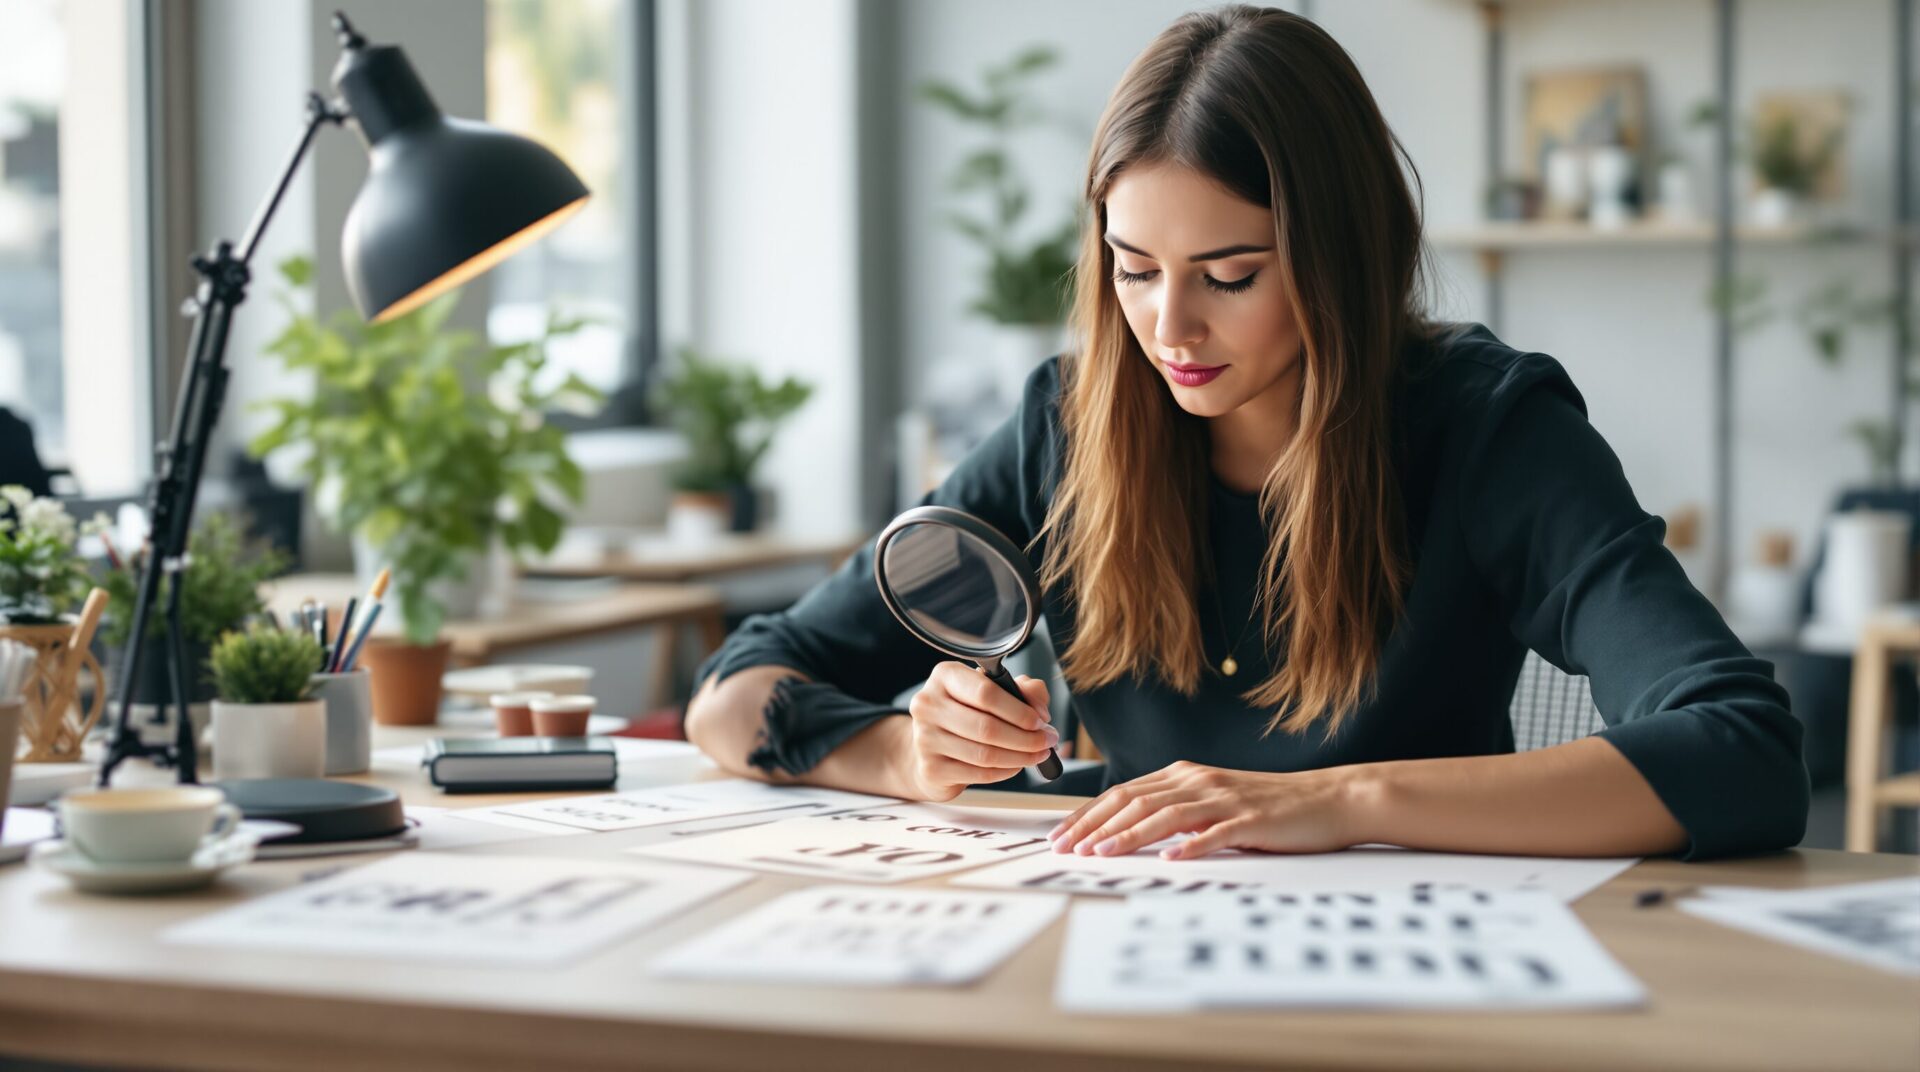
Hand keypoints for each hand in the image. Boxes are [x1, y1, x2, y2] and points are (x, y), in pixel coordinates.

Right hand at [898, 662, 1058, 801]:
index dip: (1020, 710)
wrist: (931, 747)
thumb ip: (1024, 690)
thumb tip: (1039, 709)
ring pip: (985, 753)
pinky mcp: (931, 768)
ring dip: (1021, 756)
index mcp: (945, 676)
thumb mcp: (994, 690)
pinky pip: (980, 773)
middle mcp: (929, 704)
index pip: (986, 693)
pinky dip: (1006, 770)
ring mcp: (926, 738)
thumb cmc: (967, 713)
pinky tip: (1017, 765)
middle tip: (1048, 740)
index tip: (1041, 719)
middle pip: (987, 727)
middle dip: (1027, 737)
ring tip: (1038, 754)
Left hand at [1046, 761, 1364, 858]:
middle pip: (1134, 801)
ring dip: (1129, 835)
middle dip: (1093, 826)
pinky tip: (1170, 859)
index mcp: (1184, 776)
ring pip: (1166, 815)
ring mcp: (1224, 799)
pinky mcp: (1251, 820)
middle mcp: (1198, 782)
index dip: (1088, 814)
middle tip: (1064, 848)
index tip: (1059, 836)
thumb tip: (1128, 832)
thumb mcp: (1213, 803)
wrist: (1328, 799)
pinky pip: (1215, 833)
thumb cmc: (1269, 807)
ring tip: (1100, 854)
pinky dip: (1190, 845)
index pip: (1123, 794)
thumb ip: (1175, 812)